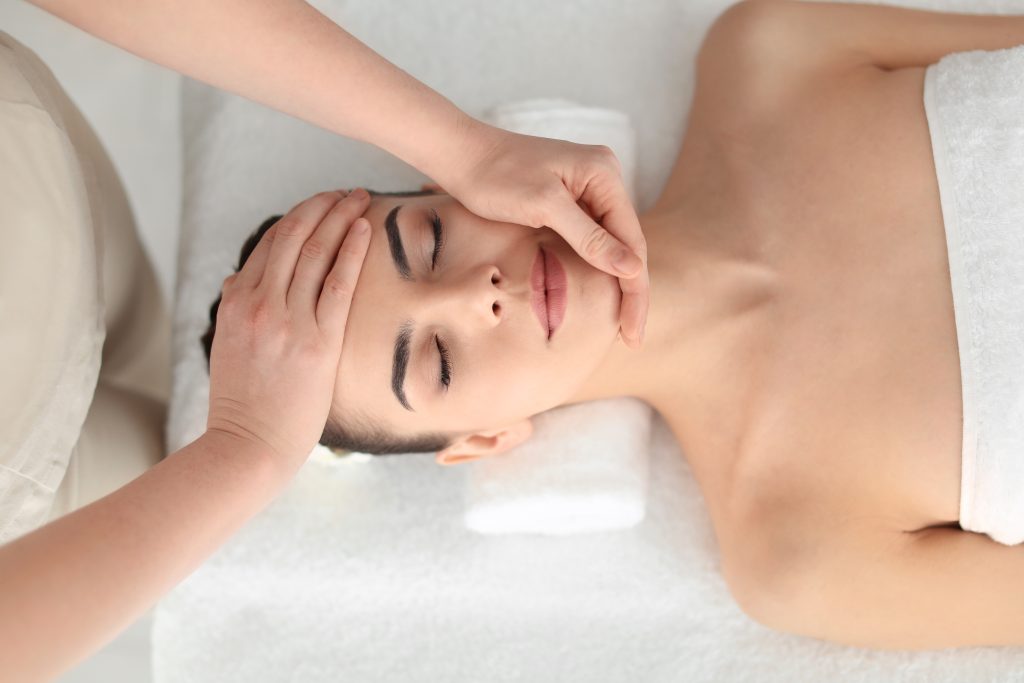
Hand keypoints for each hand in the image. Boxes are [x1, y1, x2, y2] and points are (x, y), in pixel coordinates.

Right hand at [205, 189, 371, 473]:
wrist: (248, 446)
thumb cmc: (243, 404)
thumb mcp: (226, 347)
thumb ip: (235, 310)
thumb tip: (237, 280)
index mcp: (235, 303)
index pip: (269, 245)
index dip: (298, 218)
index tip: (320, 204)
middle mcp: (258, 304)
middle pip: (292, 237)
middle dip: (321, 206)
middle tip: (345, 191)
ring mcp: (287, 320)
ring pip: (315, 252)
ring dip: (339, 217)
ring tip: (360, 198)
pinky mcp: (317, 341)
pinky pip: (337, 284)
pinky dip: (351, 251)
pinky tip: (364, 229)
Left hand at [442, 124, 648, 346]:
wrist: (461, 155)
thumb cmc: (496, 176)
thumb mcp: (544, 207)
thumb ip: (589, 238)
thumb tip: (633, 269)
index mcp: (604, 173)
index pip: (632, 241)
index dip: (635, 289)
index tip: (632, 331)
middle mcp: (604, 177)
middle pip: (627, 244)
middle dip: (631, 291)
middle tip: (632, 338)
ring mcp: (588, 187)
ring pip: (612, 243)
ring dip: (618, 283)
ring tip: (621, 324)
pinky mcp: (570, 198)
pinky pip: (593, 237)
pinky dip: (599, 267)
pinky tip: (602, 294)